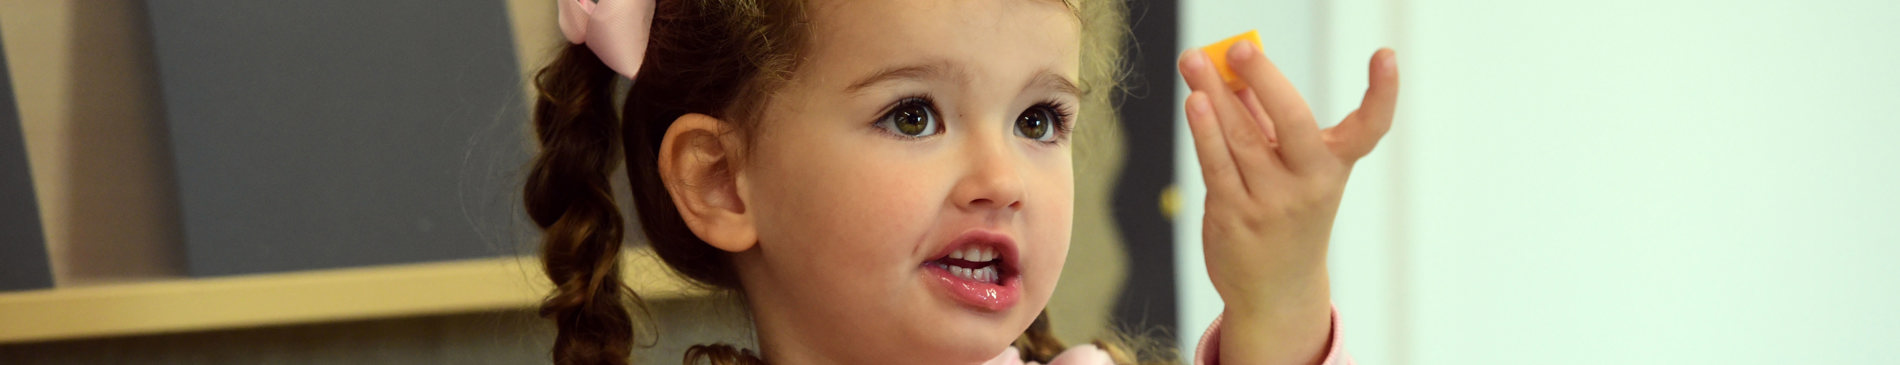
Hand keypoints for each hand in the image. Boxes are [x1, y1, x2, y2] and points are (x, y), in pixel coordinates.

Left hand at [1177, 40, 1398, 363]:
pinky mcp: (1235, 217)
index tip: (1386, 55)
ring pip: (1242, 139)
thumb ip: (1264, 117)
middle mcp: (1310, 185)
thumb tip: (1234, 69)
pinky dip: (1204, 131)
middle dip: (1266, 81)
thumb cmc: (1285, 211)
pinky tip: (1195, 102)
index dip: (1382, 93)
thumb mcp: (1290, 165)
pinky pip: (1217, 166)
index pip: (1368, 128)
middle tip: (1239, 48)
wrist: (1277, 290)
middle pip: (1293, 124)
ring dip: (1215, 95)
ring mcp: (1272, 204)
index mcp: (1334, 166)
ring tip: (1195, 61)